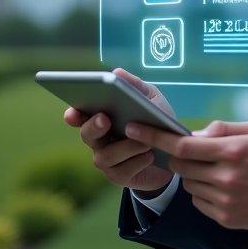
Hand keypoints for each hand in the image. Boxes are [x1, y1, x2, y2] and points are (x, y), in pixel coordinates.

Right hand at [64, 68, 174, 194]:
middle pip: (87, 135)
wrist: (175, 152)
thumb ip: (135, 86)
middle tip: (106, 119)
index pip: (79, 116)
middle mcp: (99, 140)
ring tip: (146, 142)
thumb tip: (116, 72)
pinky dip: (137, 161)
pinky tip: (150, 155)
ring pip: (105, 156)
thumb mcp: (151, 99)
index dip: (73, 114)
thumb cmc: (157, 121)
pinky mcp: (119, 176)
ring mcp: (107, 160)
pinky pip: (122, 171)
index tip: (73, 111)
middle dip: (94, 126)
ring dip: (126, 147)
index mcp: (102, 117)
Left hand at [127, 119, 247, 231]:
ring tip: (220, 171)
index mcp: (232, 151)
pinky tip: (226, 187)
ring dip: (196, 175)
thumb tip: (194, 134)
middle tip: (197, 152)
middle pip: (181, 166)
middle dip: (180, 156)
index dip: (154, 137)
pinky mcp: (226, 218)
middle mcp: (226, 177)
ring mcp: (225, 201)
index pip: (182, 145)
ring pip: (189, 184)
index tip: (134, 128)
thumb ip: (222, 129)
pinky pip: (199, 202)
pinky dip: (204, 192)